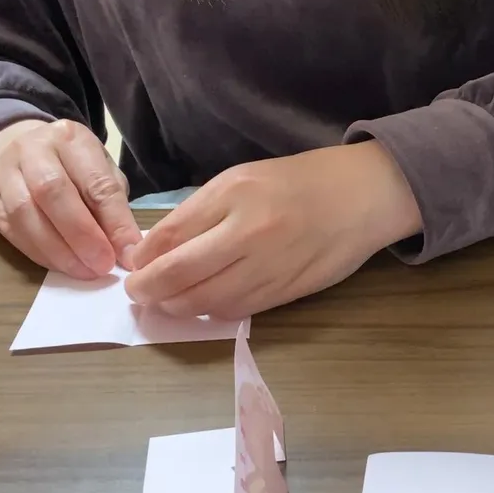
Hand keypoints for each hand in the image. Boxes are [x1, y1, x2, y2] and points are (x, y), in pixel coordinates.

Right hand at [0, 119, 142, 278]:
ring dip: (57, 250)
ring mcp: (2, 172)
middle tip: (102, 265)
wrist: (16, 146)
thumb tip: (125, 250)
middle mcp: (31, 149)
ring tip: (83, 271)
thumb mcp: (100, 171)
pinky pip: (10, 230)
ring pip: (24, 213)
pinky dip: (38, 253)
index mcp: (70, 138)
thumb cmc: (70, 164)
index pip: (95, 181)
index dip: (114, 222)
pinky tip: (59, 265)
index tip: (129, 253)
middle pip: (52, 192)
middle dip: (81, 235)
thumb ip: (112, 206)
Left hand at [125, 141, 420, 319]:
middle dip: (150, 292)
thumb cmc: (297, 182)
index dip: (143, 261)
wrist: (362, 196)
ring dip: (179, 308)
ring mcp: (271, 265)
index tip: (131, 269)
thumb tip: (155, 251)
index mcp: (235, 194)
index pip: (171, 237)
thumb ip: (199, 214)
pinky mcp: (288, 291)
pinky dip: (213, 312)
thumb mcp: (242, 180)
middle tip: (139, 295)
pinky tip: (204, 305)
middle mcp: (251, 231)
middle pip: (181, 276)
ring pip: (208, 302)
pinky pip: (239, 311)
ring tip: (167, 303)